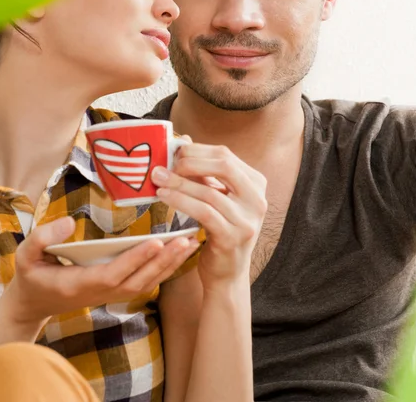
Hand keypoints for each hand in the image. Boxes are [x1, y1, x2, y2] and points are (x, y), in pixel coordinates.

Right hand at [1, 217, 198, 327]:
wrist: (34, 302)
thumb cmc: (31, 275)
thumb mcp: (26, 255)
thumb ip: (44, 237)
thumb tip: (70, 223)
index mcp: (79, 284)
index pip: (113, 274)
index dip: (135, 260)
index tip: (155, 242)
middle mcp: (100, 293)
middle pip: (139, 280)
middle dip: (163, 261)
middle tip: (185, 240)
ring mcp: (111, 294)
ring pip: (146, 282)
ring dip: (170, 264)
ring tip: (191, 243)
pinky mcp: (116, 290)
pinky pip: (146, 281)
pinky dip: (165, 268)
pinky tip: (180, 252)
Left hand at [151, 143, 266, 286]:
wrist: (227, 273)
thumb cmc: (219, 230)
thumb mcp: (216, 197)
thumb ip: (204, 172)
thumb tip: (182, 142)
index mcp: (256, 183)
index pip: (225, 155)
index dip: (196, 150)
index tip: (173, 153)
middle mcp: (258, 199)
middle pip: (223, 165)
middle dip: (189, 162)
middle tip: (165, 166)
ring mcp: (248, 219)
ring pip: (209, 191)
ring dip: (178, 183)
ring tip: (157, 179)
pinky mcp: (233, 237)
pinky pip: (203, 212)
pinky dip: (181, 201)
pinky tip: (164, 196)